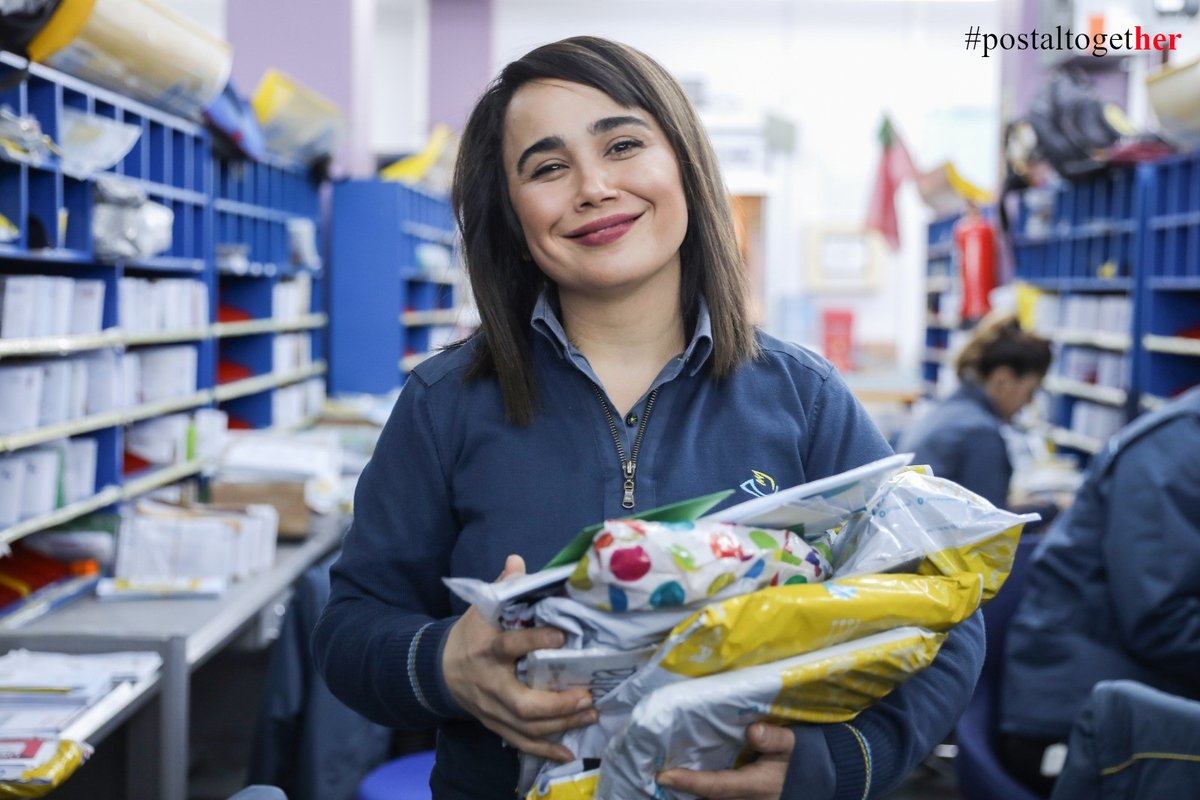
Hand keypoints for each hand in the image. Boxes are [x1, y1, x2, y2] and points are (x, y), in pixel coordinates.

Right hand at [442, 554, 596, 761]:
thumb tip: (518, 560)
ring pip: (525, 726)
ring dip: (560, 724)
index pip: (509, 646)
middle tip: (587, 695)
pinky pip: (520, 742)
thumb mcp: (482, 607)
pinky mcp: (495, 724)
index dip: (534, 642)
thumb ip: (503, 586)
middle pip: (521, 702)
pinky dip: (544, 749)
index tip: (562, 637)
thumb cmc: (472, 634)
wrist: (440, 668)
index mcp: (486, 648)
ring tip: (590, 714)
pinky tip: (568, 751)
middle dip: (556, 704)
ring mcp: (491, 708)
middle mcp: (489, 683)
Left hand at [656, 723, 793, 799]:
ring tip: (661, 777)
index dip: (690, 783)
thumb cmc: (800, 758)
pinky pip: (715, 797)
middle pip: (706, 799)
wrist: (813, 779)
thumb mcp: (793, 745)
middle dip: (680, 790)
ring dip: (686, 793)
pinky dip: (698, 791)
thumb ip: (775, 739)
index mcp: (755, 786)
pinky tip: (679, 781)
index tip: (664, 776)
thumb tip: (753, 731)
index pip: (717, 786)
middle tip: (652, 774)